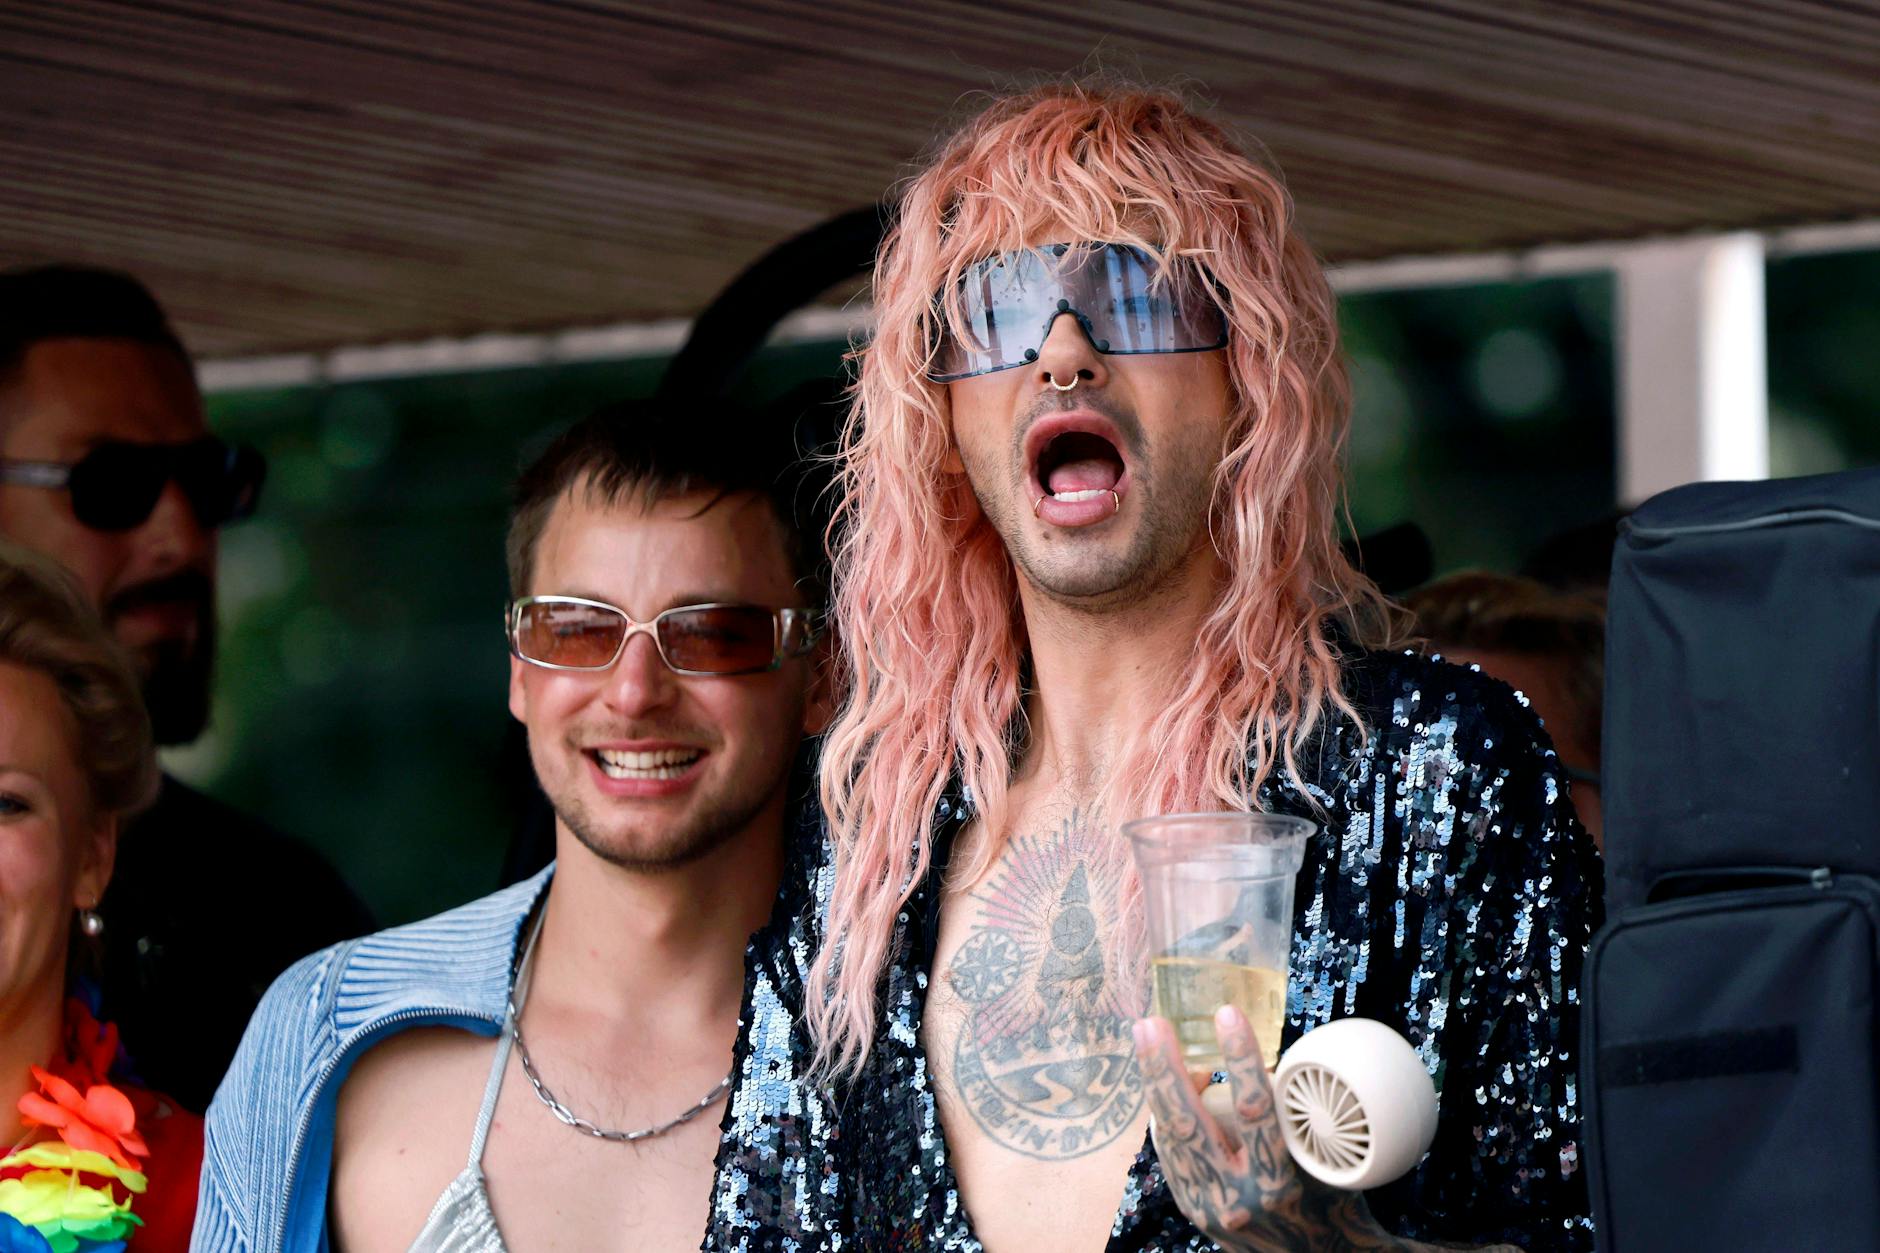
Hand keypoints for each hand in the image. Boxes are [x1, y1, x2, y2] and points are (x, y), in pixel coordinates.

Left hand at [1132, 1006, 1404, 1251]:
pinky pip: (1170, 1151)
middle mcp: (1236, 1197)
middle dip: (1163, 1068)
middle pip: (1188, 1123)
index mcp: (1278, 1184)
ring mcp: (1207, 1206)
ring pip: (1169, 1135)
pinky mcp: (1192, 1207)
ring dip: (1156, 1084)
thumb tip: (1270, 1062)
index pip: (1254, 1112)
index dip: (1240, 1059)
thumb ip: (1299, 1119)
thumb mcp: (1329, 1162)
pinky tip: (1167, 1086)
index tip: (1227, 1013)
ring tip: (1150, 1039)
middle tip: (1152, 1023)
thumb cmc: (1332, 1205)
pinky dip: (1166, 1113)